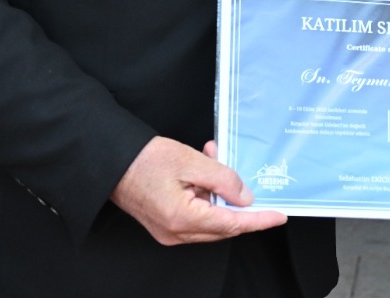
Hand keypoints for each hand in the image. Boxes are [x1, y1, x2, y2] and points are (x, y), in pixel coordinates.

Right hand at [110, 136, 286, 244]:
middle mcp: (176, 232)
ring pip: (210, 218)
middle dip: (237, 200)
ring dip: (218, 192)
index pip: (232, 224)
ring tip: (213, 157)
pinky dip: (205, 195)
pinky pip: (195, 214)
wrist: (110, 162)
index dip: (259, 220)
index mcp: (183, 218)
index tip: (279, 215)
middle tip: (242, 172)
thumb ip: (223, 180)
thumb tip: (245, 198)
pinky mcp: (165, 224)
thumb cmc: (143, 160)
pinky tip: (202, 168)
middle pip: (222, 225)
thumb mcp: (191, 161)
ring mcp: (169, 231)